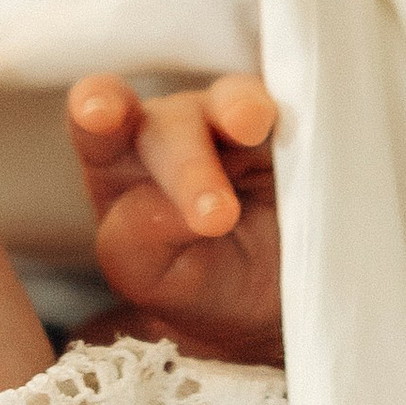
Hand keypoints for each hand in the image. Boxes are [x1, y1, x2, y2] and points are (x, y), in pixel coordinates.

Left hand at [69, 74, 282, 365]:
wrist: (276, 304)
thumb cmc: (197, 284)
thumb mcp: (152, 279)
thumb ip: (137, 244)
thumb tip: (172, 210)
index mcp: (119, 161)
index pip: (98, 126)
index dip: (96, 106)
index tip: (99, 114)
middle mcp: (174, 130)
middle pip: (170, 122)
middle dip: (188, 163)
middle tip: (214, 218)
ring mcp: (236, 122)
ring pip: (233, 100)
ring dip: (239, 109)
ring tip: (249, 127)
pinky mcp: (293, 128)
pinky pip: (296, 112)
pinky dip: (300, 119)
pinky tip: (309, 133)